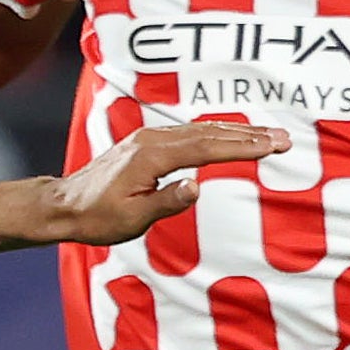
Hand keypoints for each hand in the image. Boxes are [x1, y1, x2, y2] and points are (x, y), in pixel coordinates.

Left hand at [44, 117, 285, 242]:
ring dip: (237, 132)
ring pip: (201, 130)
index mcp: (151, 157)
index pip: (208, 148)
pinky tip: (232, 136)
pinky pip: (189, 133)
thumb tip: (196, 187)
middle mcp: (152, 141)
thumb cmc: (95, 218)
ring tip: (269, 136)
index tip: (273, 146)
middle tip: (285, 139)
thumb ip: (165, 202)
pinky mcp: (147, 144)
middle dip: (250, 136)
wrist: (64, 206)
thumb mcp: (131, 219)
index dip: (243, 147)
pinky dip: (216, 133)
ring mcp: (149, 139)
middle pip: (210, 133)